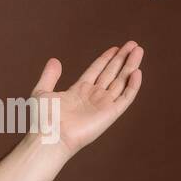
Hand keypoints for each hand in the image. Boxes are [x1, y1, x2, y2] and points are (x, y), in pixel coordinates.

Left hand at [30, 41, 143, 155]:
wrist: (51, 136)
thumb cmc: (43, 119)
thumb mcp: (42, 92)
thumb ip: (49, 76)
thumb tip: (54, 60)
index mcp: (78, 91)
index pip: (96, 71)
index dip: (106, 59)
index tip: (115, 48)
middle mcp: (92, 97)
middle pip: (111, 73)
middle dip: (122, 59)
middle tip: (132, 44)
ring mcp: (103, 104)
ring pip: (122, 81)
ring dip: (131, 66)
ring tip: (138, 50)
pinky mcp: (111, 113)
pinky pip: (126, 97)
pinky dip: (133, 85)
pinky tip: (137, 72)